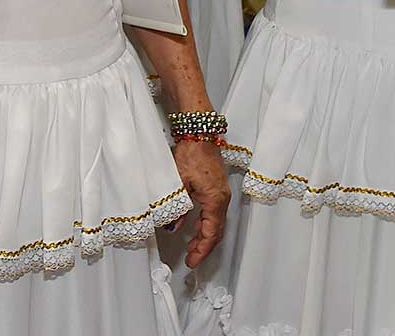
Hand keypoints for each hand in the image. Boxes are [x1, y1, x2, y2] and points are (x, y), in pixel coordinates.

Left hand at [171, 138, 229, 266]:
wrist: (199, 132)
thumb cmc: (191, 153)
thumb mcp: (179, 183)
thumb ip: (177, 208)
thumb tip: (172, 227)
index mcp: (215, 200)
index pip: (211, 233)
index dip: (201, 250)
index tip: (192, 261)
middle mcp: (222, 198)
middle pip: (216, 231)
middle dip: (204, 247)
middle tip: (191, 259)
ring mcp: (221, 192)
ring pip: (216, 222)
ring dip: (205, 236)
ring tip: (192, 247)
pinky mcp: (217, 187)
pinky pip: (214, 212)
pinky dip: (206, 224)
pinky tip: (196, 227)